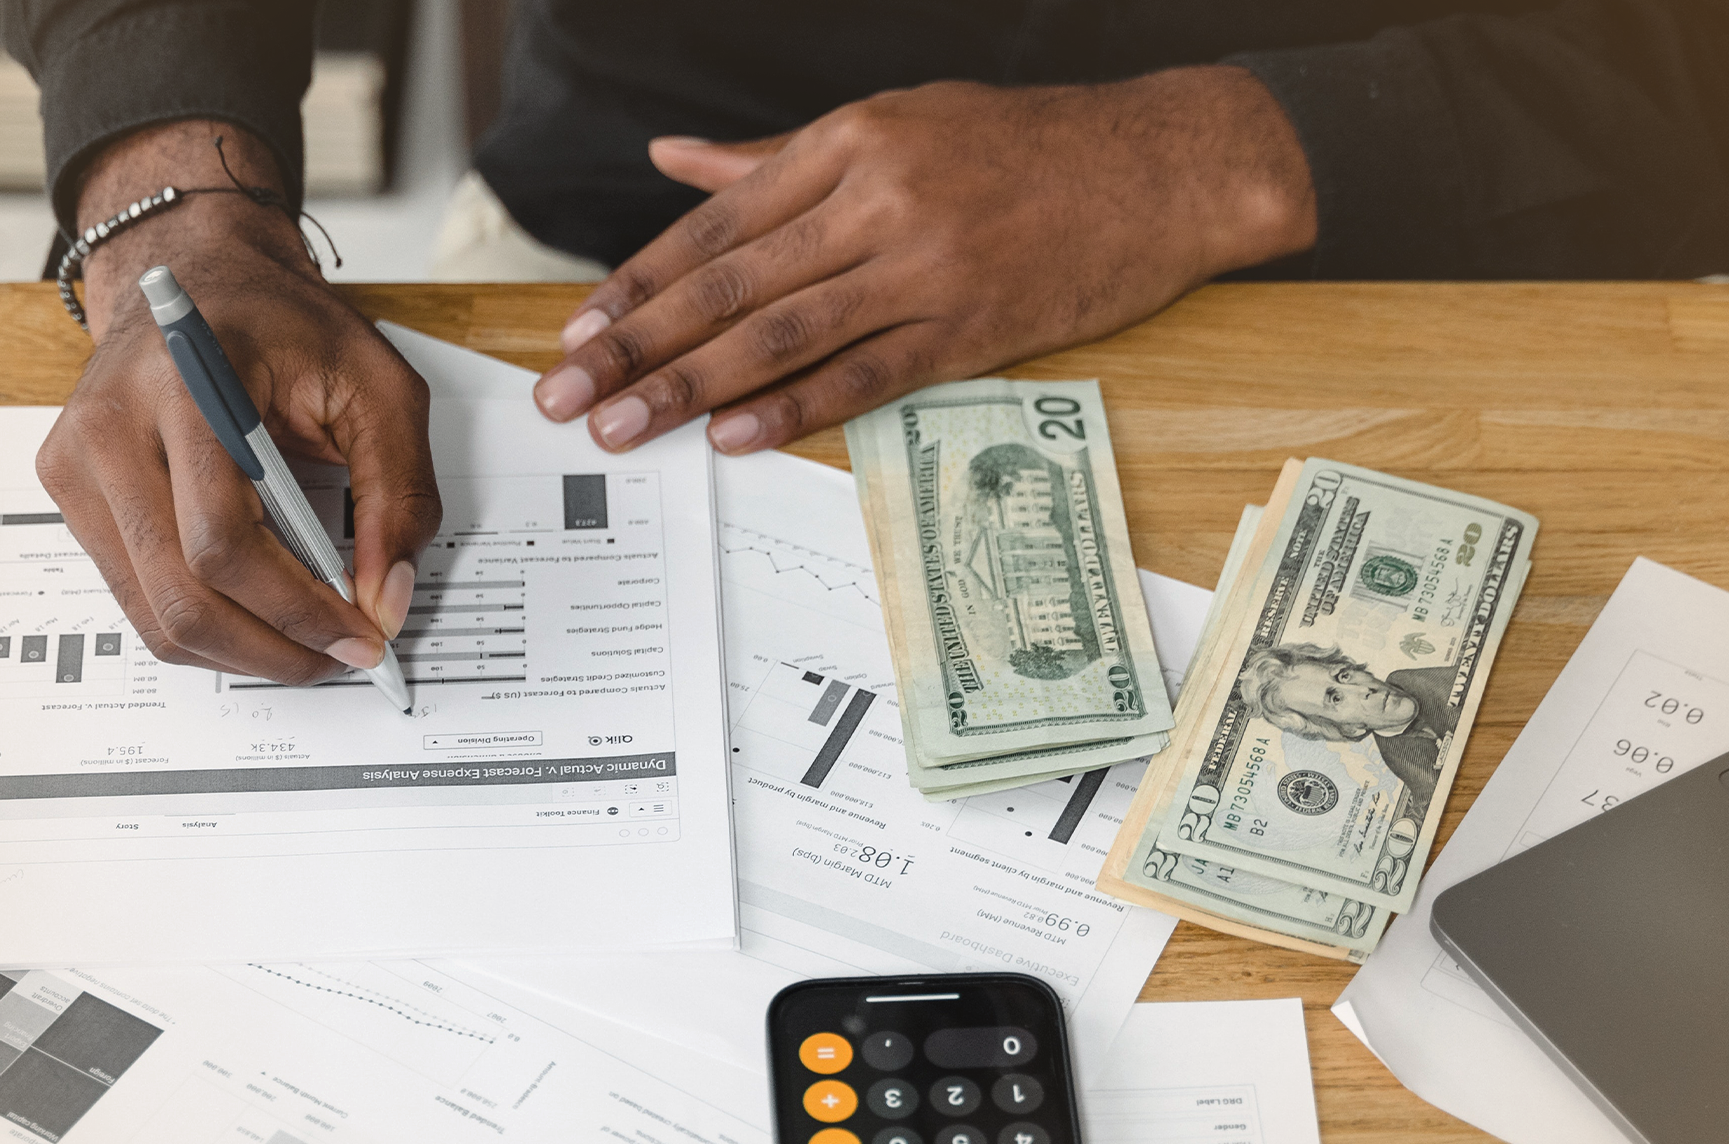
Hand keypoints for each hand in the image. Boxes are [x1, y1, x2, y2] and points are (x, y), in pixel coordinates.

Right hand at [38, 121, 441, 684]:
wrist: (199, 273)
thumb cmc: (284, 324)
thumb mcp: (379, 388)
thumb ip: (399, 496)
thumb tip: (383, 601)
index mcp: (184, 384)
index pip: (222, 540)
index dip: (297, 608)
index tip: (360, 636)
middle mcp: (110, 426)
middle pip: (181, 594)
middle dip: (272, 647)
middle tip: (339, 656)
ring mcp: (76, 462)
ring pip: (152, 612)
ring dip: (239, 651)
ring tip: (304, 644)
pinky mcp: (69, 490)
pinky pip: (136, 595)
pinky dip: (203, 625)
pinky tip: (256, 614)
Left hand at [531, 67, 1315, 454]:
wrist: (1161, 166)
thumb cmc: (1027, 144)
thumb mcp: (898, 122)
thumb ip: (778, 158)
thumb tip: (675, 159)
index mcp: (849, 142)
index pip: (716, 222)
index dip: (639, 281)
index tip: (579, 329)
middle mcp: (878, 199)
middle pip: (730, 282)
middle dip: (637, 344)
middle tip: (567, 395)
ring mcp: (926, 266)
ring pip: (783, 332)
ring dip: (691, 387)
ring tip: (624, 427)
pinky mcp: (974, 328)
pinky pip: (868, 375)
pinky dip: (797, 408)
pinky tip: (736, 437)